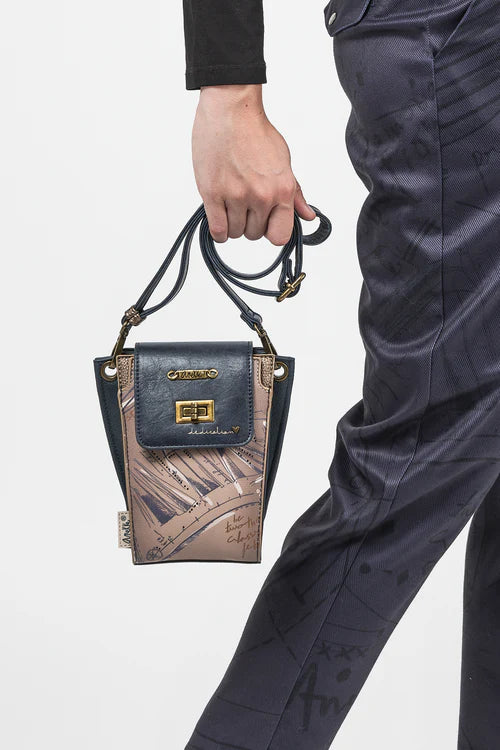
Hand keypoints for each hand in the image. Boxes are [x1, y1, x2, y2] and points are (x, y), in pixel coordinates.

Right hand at [191, 84, 315, 245]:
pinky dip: (219, 230)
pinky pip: (218, 230)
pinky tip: (220, 216)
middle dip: (249, 223)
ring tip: (230, 202)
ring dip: (232, 223)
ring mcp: (236, 196)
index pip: (280, 236)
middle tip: (244, 203)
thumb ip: (295, 193)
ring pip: (235, 233)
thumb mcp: (283, 161)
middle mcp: (262, 196)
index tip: (264, 222)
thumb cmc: (256, 132)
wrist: (230, 110)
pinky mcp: (213, 194)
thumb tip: (308, 216)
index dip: (271, 231)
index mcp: (282, 190)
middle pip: (254, 235)